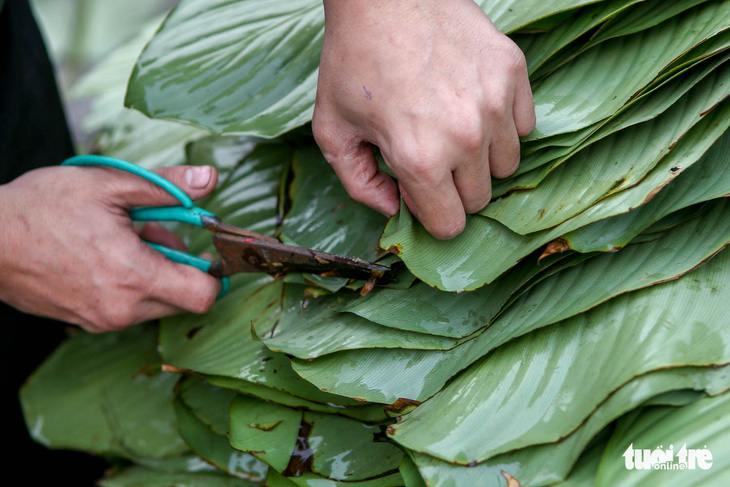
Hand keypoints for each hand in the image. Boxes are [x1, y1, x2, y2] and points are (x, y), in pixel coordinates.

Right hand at [0, 164, 220, 331]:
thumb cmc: (41, 208)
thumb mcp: (109, 184)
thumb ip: (167, 186)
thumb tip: (210, 180)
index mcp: (134, 276)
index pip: (204, 295)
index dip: (213, 272)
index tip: (205, 249)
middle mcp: (122, 309)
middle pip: (183, 300)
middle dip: (181, 267)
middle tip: (155, 232)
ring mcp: (101, 320)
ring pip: (155, 304)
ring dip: (155, 274)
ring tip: (124, 238)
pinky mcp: (85, 322)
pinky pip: (128, 309)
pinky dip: (131, 285)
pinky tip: (106, 256)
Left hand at [313, 0, 534, 238]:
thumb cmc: (353, 59)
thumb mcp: (333, 131)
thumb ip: (360, 185)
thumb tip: (394, 210)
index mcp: (420, 158)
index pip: (450, 225)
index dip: (429, 213)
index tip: (416, 191)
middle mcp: (466, 136)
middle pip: (480, 199)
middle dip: (453, 189)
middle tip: (429, 156)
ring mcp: (495, 102)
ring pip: (506, 165)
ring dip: (480, 159)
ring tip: (449, 128)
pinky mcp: (513, 71)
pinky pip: (524, 125)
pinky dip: (501, 124)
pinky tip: (470, 104)